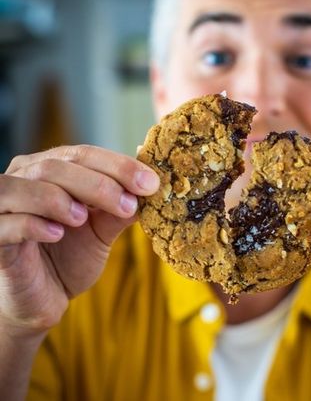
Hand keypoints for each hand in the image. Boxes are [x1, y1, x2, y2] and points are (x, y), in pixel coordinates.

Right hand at [0, 145, 158, 337]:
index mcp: (50, 169)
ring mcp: (3, 207)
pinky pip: (7, 223)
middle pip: (56, 165)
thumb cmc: (69, 256)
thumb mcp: (102, 231)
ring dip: (59, 197)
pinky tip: (57, 233)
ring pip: (25, 185)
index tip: (150, 183)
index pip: (83, 154)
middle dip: (98, 183)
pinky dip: (33, 224)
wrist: (42, 299)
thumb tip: (152, 187)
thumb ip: (121, 210)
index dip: (118, 166)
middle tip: (129, 204)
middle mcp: (23, 179)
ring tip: (84, 217)